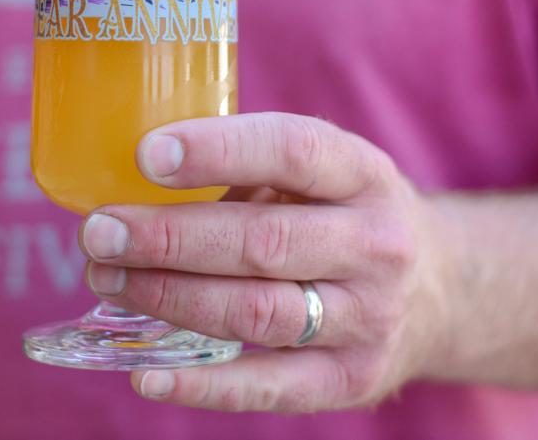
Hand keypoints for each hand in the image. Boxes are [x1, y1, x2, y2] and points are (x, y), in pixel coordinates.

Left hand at [76, 112, 450, 411]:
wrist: (438, 290)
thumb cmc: (343, 216)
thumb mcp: (320, 175)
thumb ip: (249, 172)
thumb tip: (131, 181)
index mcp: (364, 174)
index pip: (293, 151)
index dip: (218, 150)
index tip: (146, 153)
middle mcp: (375, 244)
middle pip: (263, 241)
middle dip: (169, 237)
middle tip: (99, 231)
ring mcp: (369, 317)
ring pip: (258, 312)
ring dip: (170, 297)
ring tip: (106, 278)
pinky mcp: (353, 379)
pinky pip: (271, 387)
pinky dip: (204, 385)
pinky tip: (146, 373)